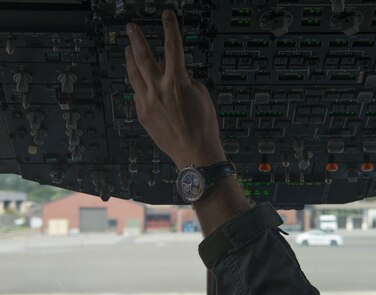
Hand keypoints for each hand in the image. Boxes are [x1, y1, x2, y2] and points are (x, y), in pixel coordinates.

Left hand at [125, 9, 224, 169]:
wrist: (195, 153)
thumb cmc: (204, 128)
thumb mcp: (203, 97)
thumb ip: (189, 81)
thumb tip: (180, 77)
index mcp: (177, 81)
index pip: (173, 47)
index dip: (170, 28)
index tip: (166, 15)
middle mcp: (158, 89)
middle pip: (143, 56)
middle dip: (137, 38)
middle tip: (132, 28)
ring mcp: (147, 102)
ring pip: (133, 74)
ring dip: (130, 59)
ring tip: (127, 49)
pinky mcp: (142, 115)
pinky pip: (137, 94)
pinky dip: (139, 86)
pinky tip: (139, 83)